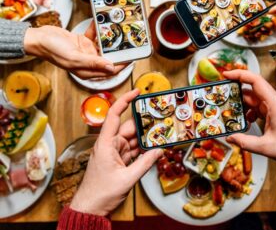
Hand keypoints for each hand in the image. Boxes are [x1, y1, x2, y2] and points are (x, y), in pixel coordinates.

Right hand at [24, 22, 125, 78]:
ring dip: (108, 39)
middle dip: (118, 51)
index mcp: (87, 71)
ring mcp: (85, 52)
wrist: (39, 37)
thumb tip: (111, 67)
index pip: (109, 70)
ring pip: (102, 46)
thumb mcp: (74, 58)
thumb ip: (93, 63)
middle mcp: (88, 62)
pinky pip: (94, 36)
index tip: (131, 58)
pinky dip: (97, 30)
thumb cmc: (53, 50)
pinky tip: (100, 22)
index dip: (121, 65)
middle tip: (128, 42)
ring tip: (117, 30)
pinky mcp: (82, 42)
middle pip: (108, 58)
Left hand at [70, 89, 162, 215]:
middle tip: (160, 123)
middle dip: (144, 125)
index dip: (125, 100)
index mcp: (106, 143)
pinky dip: (142, 149)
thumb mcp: (127, 178)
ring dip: (144, 139)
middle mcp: (109, 143)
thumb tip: (158, 151)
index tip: (136, 92)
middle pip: (129, 128)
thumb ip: (145, 163)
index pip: (114, 115)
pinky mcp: (118, 159)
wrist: (91, 207)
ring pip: (132, 139)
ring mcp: (114, 151)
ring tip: (159, 137)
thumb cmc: (100, 192)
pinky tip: (152, 149)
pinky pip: (132, 149)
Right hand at [223, 70, 275, 166]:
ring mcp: (274, 107)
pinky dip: (248, 111)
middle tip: (223, 99)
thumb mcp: (266, 147)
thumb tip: (230, 138)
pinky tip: (245, 120)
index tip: (226, 75)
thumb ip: (245, 142)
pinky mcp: (274, 113)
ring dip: (242, 105)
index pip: (255, 80)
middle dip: (235, 94)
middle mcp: (275, 102)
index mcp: (275, 103)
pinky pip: (257, 107)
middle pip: (250, 90)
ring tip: (232, 113)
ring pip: (253, 99)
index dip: (239, 75)